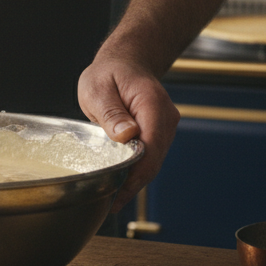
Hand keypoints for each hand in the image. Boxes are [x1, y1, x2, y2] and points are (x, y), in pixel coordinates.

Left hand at [77, 52, 178, 214]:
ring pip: (154, 162)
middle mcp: (165, 117)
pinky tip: (121, 182)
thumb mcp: (99, 88)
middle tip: (110, 203)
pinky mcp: (160, 133)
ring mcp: (166, 126)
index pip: (150, 147)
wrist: (125, 62)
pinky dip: (137, 171)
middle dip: (134, 183)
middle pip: (154, 160)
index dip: (135, 174)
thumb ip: (112, 112)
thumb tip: (127, 136)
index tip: (117, 192)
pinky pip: (151, 157)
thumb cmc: (110, 73)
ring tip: (112, 197)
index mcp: (151, 104)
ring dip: (135, 180)